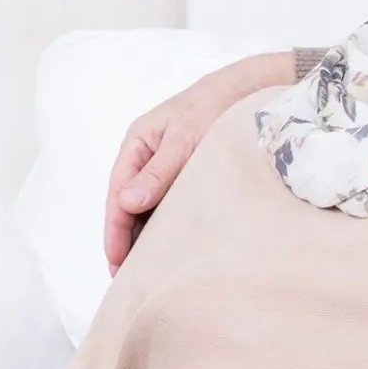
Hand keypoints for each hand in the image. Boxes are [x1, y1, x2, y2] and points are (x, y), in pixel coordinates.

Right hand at [102, 51, 294, 271]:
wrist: (252, 91)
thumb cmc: (216, 106)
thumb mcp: (185, 138)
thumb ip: (159, 172)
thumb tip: (127, 202)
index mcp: (138, 142)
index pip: (118, 193)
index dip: (115, 230)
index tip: (117, 262)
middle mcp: (147, 156)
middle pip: (129, 204)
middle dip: (125, 240)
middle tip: (126, 278)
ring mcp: (167, 166)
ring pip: (148, 207)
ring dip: (145, 235)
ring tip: (146, 270)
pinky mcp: (187, 174)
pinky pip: (170, 204)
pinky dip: (167, 225)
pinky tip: (171, 247)